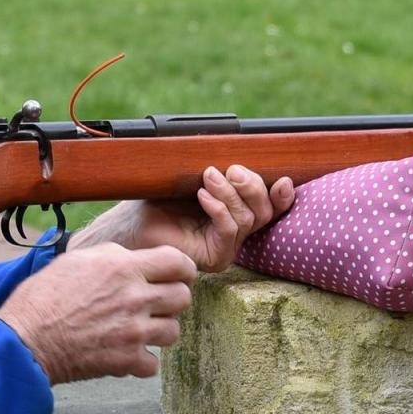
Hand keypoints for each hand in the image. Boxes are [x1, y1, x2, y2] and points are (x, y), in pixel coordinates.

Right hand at [0, 244, 196, 384]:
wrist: (25, 340)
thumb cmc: (43, 297)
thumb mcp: (77, 260)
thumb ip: (114, 257)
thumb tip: (134, 259)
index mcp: (123, 267)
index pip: (178, 262)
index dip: (182, 268)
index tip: (177, 275)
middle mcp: (135, 298)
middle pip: (183, 297)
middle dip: (171, 300)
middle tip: (154, 304)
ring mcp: (134, 332)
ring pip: (173, 331)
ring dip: (158, 331)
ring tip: (137, 329)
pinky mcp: (127, 361)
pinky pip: (153, 364)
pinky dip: (141, 362)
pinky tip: (124, 352)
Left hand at [69, 165, 294, 272]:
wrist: (131, 222)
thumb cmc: (158, 199)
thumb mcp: (194, 178)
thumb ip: (221, 171)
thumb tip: (243, 155)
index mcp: (235, 212)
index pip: (270, 206)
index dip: (281, 195)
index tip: (281, 178)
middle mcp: (235, 232)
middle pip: (264, 211)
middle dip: (252, 186)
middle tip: (231, 169)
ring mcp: (227, 247)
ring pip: (248, 219)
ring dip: (230, 193)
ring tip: (208, 177)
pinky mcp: (215, 257)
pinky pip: (229, 231)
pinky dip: (219, 209)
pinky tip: (202, 196)